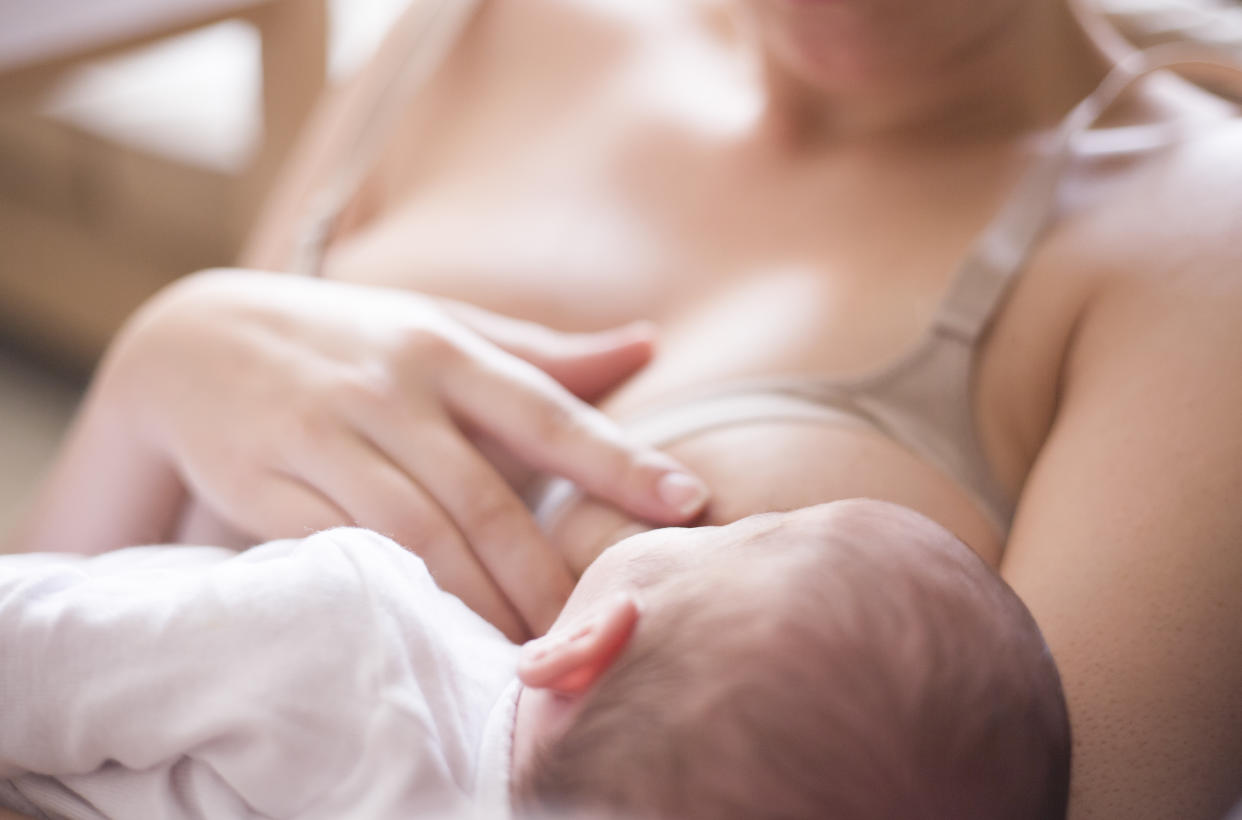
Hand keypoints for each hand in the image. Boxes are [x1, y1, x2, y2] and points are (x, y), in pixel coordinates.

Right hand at [104, 270, 707, 639]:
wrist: (192, 341)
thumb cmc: (347, 341)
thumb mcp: (440, 328)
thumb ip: (541, 353)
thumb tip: (648, 341)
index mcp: (447, 350)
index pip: (548, 410)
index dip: (619, 460)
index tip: (688, 502)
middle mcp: (391, 390)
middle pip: (485, 496)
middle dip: (547, 573)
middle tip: (600, 628)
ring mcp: (325, 435)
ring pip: (417, 533)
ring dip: (478, 599)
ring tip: (531, 651)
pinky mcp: (266, 482)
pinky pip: (340, 549)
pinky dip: (394, 593)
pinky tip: (434, 629)